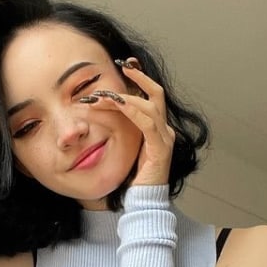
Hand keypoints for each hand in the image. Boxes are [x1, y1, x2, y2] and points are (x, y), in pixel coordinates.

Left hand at [82, 58, 174, 186]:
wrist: (144, 201)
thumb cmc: (132, 179)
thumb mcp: (125, 149)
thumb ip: (120, 130)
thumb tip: (102, 112)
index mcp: (158, 130)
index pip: (151, 97)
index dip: (140, 80)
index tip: (124, 66)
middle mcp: (165, 131)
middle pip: (156, 94)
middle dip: (139, 77)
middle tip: (122, 65)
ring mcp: (165, 139)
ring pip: (149, 106)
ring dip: (126, 97)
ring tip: (105, 93)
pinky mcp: (160, 149)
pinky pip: (148, 124)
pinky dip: (133, 111)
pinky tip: (119, 104)